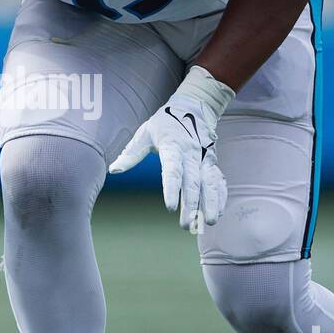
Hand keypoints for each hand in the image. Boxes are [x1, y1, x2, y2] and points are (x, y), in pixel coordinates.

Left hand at [108, 66, 232, 230]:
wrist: (193, 107)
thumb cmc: (164, 123)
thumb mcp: (145, 133)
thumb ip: (131, 153)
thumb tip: (113, 170)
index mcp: (173, 146)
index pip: (173, 170)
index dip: (172, 189)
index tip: (170, 208)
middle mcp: (192, 153)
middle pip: (193, 181)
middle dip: (191, 204)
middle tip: (184, 225)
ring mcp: (205, 159)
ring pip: (210, 183)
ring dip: (210, 203)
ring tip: (208, 222)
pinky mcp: (212, 163)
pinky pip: (219, 181)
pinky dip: (220, 197)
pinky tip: (218, 212)